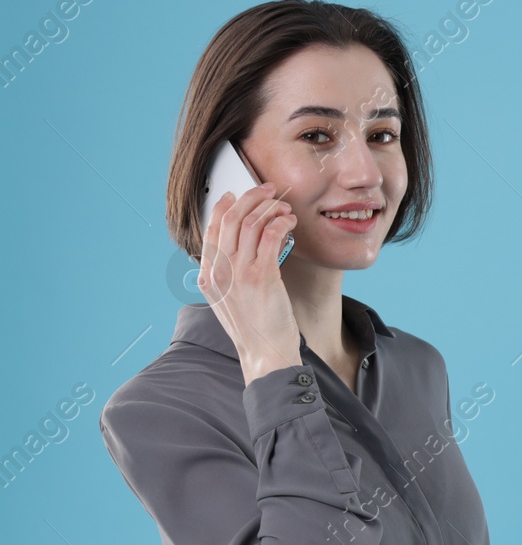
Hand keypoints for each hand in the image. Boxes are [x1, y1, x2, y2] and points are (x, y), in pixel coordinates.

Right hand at [196, 183, 301, 383]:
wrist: (265, 354)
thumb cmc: (255, 330)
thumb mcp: (230, 300)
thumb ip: (228, 275)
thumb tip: (238, 248)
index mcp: (209, 276)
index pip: (210, 229)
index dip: (224, 206)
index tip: (237, 194)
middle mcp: (219, 271)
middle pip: (230, 219)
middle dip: (251, 198)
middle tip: (269, 190)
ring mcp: (238, 273)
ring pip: (250, 223)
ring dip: (270, 209)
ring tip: (284, 207)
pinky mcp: (261, 276)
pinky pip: (270, 236)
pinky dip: (281, 223)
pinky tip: (290, 222)